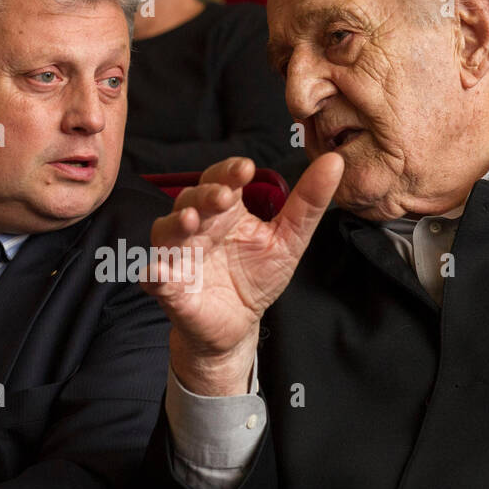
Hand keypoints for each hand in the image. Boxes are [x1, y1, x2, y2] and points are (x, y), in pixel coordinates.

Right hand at [141, 153, 342, 395]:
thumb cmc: (257, 277)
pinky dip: (154, 273)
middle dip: (205, 195)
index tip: (246, 169)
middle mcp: (198, 228)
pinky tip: (158, 272)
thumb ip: (308, 203)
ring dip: (175, 224)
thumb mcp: (289, 239)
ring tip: (191, 221)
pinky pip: (155, 277)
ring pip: (166, 231)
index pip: (222, 180)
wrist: (238, 326)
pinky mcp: (170, 288)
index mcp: (226, 213)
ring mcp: (180, 256)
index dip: (229, 172)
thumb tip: (335, 161)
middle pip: (191, 199)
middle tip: (224, 196)